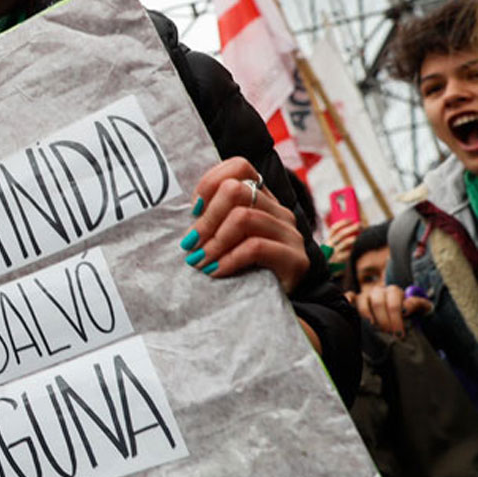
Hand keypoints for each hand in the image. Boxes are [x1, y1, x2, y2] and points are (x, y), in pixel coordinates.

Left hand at [184, 159, 310, 293]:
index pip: (240, 166)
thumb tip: (181, 212)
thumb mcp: (223, 240)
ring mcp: (290, 234)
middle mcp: (279, 211)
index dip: (210, 182)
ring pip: (243, 217)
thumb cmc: (240, 270)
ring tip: (199, 260)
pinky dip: (228, 259)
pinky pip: (255, 247)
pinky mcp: (296, 259)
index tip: (193, 210)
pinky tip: (215, 272)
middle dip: (206, 218)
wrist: (271, 310)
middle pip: (236, 190)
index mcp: (263, 200)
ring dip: (214, 241)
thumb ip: (211, 220)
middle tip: (190, 243)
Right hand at [324, 218, 361, 264]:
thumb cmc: (333, 254)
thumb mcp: (332, 245)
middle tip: (360, 224)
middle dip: (351, 228)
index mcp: (328, 239)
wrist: (327, 269)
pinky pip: (348, 253)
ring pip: (345, 243)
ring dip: (354, 238)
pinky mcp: (340, 260)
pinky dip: (354, 249)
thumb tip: (352, 226)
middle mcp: (330, 245)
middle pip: (341, 234)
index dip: (342, 223)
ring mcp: (335, 252)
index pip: (334, 229)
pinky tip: (359, 246)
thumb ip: (338, 237)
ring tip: (361, 235)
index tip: (351, 220)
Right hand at [348, 284, 431, 336]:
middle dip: (385, 321)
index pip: (394, 301)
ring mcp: (366, 295)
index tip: (399, 333)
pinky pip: (349, 296)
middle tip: (389, 335)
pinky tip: (349, 308)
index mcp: (394, 291)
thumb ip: (418, 304)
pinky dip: (348, 300)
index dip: (397, 317)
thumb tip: (405, 309)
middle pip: (379, 303)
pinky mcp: (355, 300)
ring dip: (368, 315)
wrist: (401, 317)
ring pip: (363, 301)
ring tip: (374, 328)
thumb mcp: (422, 309)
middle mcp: (379, 291)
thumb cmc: (411, 313)